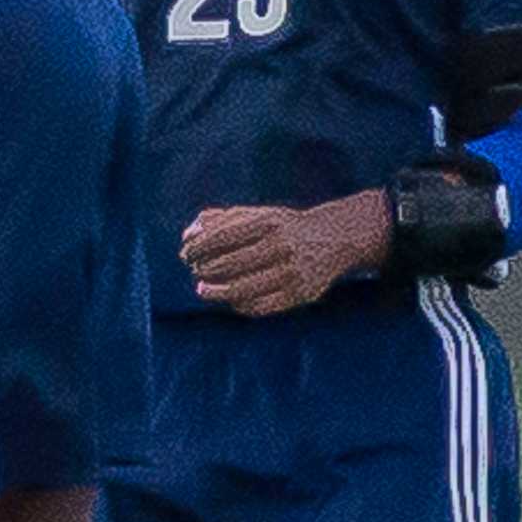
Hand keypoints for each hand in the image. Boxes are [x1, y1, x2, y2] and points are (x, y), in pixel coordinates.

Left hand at [181, 191, 394, 314]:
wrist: (335, 238)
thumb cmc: (283, 227)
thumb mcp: (257, 214)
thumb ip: (220, 220)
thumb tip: (187, 235)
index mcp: (268, 223)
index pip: (220, 237)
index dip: (197, 247)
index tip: (186, 253)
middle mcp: (281, 246)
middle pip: (227, 264)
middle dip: (203, 268)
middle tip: (195, 269)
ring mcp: (292, 272)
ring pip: (241, 290)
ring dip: (215, 292)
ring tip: (202, 288)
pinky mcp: (300, 295)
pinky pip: (260, 307)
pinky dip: (239, 305)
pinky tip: (230, 299)